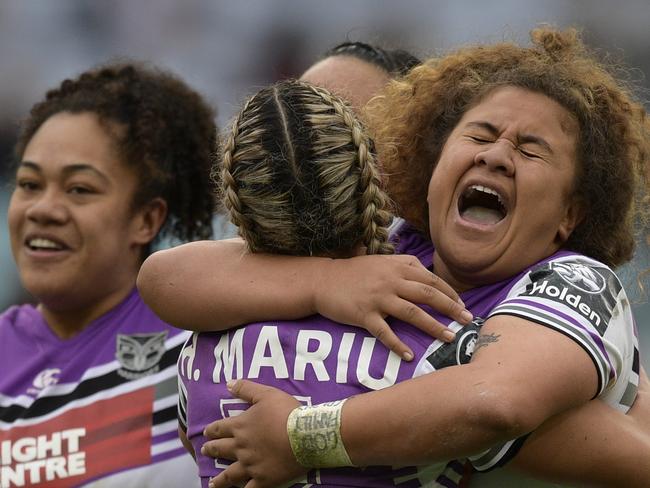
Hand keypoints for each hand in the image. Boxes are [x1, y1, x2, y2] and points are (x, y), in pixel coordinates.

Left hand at [203, 380, 306, 487]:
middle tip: (205, 451)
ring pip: (230, 474)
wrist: (304, 435)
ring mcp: (251, 465)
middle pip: (221, 449)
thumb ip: (246, 389)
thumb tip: (228, 383)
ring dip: (220, 479)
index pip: (220, 428)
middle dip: (212, 450)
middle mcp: (241, 447)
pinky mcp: (263, 479)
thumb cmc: (286, 412)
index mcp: (241, 427)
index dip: (212, 430)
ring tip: (212, 483)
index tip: (206, 433)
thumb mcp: (266, 394)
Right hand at [315, 254, 472, 359]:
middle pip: (427, 295)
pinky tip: (408, 356)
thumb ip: (405, 265)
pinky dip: (397, 345)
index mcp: (397, 268)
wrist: (323, 280)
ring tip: (449, 338)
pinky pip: (384, 332)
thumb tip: (429, 273)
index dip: (450, 293)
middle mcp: (391, 281)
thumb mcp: (381, 261)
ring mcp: (377, 299)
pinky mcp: (364, 315)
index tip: (462, 305)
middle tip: (467, 321)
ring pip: (412, 313)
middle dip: (450, 308)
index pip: (431, 280)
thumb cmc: (355, 272)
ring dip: (433, 327)